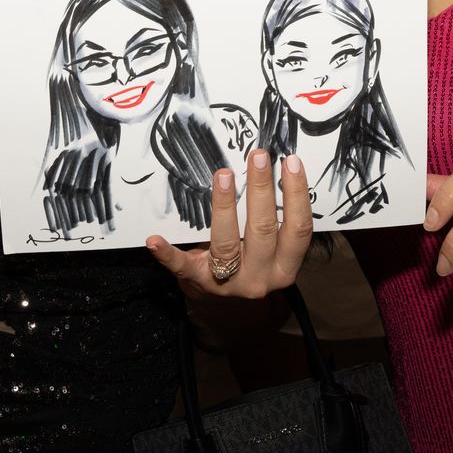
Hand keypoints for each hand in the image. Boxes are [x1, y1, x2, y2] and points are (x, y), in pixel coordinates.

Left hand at [147, 149, 312, 297]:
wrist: (221, 296)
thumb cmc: (249, 259)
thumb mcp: (271, 246)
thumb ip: (274, 217)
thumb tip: (273, 168)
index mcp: (284, 266)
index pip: (297, 229)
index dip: (296, 195)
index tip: (291, 162)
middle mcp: (261, 277)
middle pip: (263, 230)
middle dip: (261, 189)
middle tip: (258, 156)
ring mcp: (229, 282)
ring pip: (227, 243)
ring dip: (224, 206)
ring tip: (223, 175)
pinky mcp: (198, 281)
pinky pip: (182, 266)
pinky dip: (168, 253)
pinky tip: (155, 240)